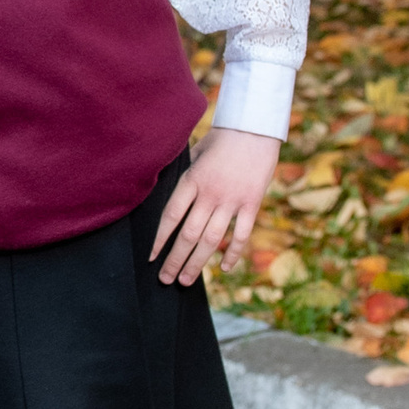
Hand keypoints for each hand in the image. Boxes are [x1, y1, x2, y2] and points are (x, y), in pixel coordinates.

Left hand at [149, 127, 280, 286]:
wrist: (255, 128)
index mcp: (192, 180)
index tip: (152, 258)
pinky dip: (233, 253)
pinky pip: (241, 234)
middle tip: (165, 279)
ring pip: (211, 240)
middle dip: (175, 260)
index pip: (171, 217)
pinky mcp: (252, 203)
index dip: (160, 240)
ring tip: (186, 281)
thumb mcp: (195, 153)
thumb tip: (167, 194)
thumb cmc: (222, 139)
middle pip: (188, 234)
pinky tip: (223, 268)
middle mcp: (210, 194)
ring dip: (197, 263)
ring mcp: (232, 200)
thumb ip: (184, 176)